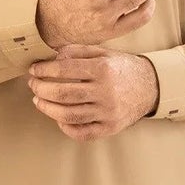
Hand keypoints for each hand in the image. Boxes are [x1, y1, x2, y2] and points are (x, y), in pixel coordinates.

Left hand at [27, 44, 159, 140]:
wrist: (151, 87)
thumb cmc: (123, 68)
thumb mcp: (104, 53)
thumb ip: (78, 51)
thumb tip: (52, 55)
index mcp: (103, 69)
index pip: (65, 69)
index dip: (44, 69)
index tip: (34, 69)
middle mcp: (106, 92)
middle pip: (63, 94)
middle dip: (41, 88)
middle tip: (33, 84)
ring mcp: (108, 112)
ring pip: (69, 115)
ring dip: (47, 108)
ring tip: (38, 100)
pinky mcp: (110, 128)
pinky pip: (82, 133)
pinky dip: (65, 127)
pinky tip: (57, 118)